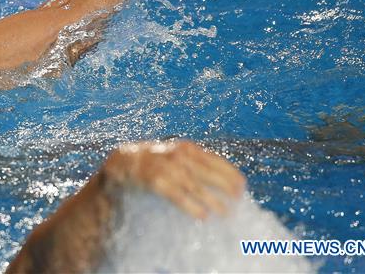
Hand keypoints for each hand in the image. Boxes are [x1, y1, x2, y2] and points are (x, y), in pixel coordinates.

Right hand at [103, 140, 244, 218]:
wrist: (121, 163)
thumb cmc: (153, 164)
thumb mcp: (174, 158)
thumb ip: (193, 165)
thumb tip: (222, 182)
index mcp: (184, 148)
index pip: (213, 159)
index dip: (229, 172)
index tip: (243, 185)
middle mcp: (176, 154)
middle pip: (206, 171)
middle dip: (224, 184)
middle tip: (238, 199)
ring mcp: (164, 166)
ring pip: (193, 184)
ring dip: (211, 199)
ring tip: (225, 212)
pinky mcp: (152, 180)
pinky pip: (175, 194)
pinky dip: (190, 205)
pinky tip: (202, 216)